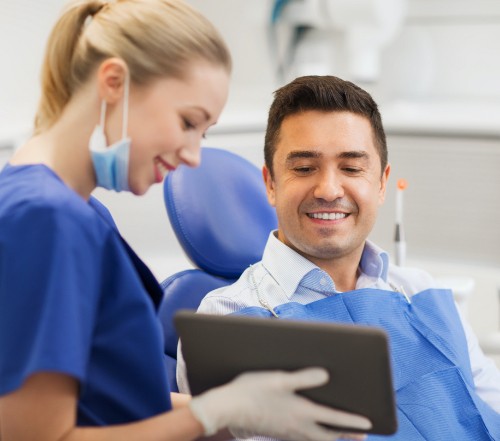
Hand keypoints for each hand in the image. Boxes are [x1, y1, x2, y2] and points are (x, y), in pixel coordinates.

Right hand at [189, 367, 370, 440]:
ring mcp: (287, 432)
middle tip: (362, 434)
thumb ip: (303, 378)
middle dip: (346, 435)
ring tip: (342, 433)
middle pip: (329, 436)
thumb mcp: (278, 378)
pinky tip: (312, 430)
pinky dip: (316, 436)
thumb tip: (326, 375)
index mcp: (300, 413)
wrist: (226, 408)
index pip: (334, 420)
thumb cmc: (251, 390)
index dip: (353, 422)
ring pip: (316, 440)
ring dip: (332, 437)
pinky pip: (304, 438)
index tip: (370, 424)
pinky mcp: (278, 432)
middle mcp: (297, 427)